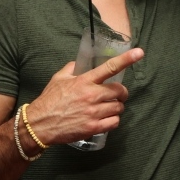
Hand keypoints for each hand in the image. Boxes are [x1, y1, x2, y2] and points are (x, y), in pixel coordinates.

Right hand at [25, 47, 143, 145]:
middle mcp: (91, 95)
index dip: (126, 59)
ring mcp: (94, 112)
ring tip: (107, 108)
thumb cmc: (49, 100)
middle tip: (116, 95)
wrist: (40, 124)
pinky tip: (105, 119)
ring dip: (116, 107)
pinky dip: (113, 120)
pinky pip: (115, 122)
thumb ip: (71, 68)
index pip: (109, 67)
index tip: (139, 53)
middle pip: (119, 91)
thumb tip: (79, 63)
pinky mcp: (93, 127)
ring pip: (118, 107)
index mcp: (84, 81)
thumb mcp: (58, 79)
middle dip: (121, 93)